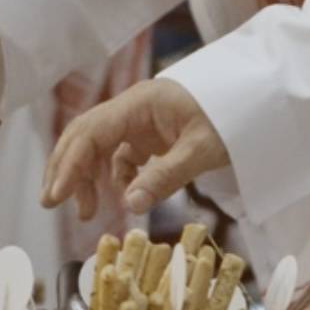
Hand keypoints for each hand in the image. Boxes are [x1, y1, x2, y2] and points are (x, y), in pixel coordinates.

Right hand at [42, 77, 227, 219]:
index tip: (57, 196)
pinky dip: (115, 177)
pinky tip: (124, 196)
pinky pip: (121, 154)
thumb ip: (166, 176)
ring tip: (86, 211)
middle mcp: (134, 108)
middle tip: (52, 203)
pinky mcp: (152, 133)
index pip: (91, 131)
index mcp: (140, 103)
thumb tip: (129, 206)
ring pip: (99, 145)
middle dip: (66, 167)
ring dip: (87, 175)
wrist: (257, 97)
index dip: (70, 164)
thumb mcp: (202, 149)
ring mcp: (141, 121)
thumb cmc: (234, 115)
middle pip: (85, 134)